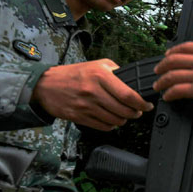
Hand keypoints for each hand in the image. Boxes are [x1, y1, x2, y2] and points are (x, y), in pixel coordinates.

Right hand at [32, 59, 152, 130]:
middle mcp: (92, 91)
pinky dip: (111, 125)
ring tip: (125, 115)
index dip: (141, 103)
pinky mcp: (79, 117)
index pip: (127, 94)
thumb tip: (134, 81)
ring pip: (115, 120)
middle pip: (123, 110)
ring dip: (124, 120)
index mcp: (99, 76)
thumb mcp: (96, 64)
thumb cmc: (73, 74)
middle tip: (138, 111)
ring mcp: (85, 105)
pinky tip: (111, 119)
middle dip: (135, 113)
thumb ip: (116, 71)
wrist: (45, 85)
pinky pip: (103, 126)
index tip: (147, 105)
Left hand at [153, 42, 192, 103]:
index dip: (173, 51)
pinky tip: (167, 97)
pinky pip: (178, 90)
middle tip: (158, 70)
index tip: (169, 54)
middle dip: (163, 65)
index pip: (185, 47)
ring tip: (158, 85)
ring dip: (162, 81)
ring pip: (171, 75)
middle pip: (174, 60)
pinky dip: (169, 93)